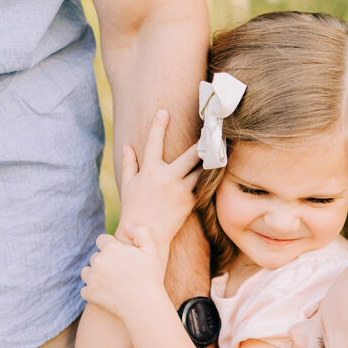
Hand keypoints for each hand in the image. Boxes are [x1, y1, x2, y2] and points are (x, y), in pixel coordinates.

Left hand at [80, 225, 164, 319]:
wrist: (144, 306)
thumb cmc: (150, 277)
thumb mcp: (152, 250)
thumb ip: (141, 232)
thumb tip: (126, 226)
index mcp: (111, 248)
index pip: (102, 240)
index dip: (112, 247)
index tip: (121, 256)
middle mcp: (98, 261)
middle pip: (95, 256)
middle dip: (105, 261)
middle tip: (121, 272)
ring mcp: (92, 278)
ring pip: (87, 271)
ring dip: (95, 274)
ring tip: (112, 281)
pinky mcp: (89, 294)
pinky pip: (85, 289)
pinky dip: (93, 291)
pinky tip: (106, 293)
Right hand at [117, 109, 199, 251]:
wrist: (145, 235)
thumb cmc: (134, 209)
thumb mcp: (128, 185)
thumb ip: (129, 164)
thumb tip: (127, 146)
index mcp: (150, 171)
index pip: (154, 142)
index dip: (158, 125)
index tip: (164, 111)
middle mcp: (167, 178)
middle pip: (191, 155)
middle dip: (203, 142)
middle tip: (213, 129)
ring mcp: (180, 190)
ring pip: (200, 170)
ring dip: (209, 160)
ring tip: (220, 148)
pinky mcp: (190, 201)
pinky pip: (200, 186)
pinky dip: (204, 179)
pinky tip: (213, 171)